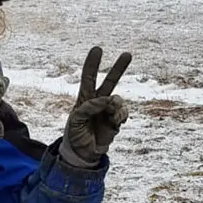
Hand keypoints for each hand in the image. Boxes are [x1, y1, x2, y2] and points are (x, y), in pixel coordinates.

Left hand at [60, 47, 131, 167]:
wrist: (83, 153)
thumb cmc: (75, 135)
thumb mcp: (75, 120)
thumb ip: (88, 108)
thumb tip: (106, 100)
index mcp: (84, 99)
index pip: (88, 78)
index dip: (92, 64)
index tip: (97, 49)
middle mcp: (98, 101)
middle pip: (109, 81)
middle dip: (119, 68)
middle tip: (128, 54)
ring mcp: (109, 110)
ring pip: (118, 99)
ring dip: (114, 106)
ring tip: (109, 116)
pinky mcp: (117, 120)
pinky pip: (123, 112)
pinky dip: (121, 115)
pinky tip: (116, 122)